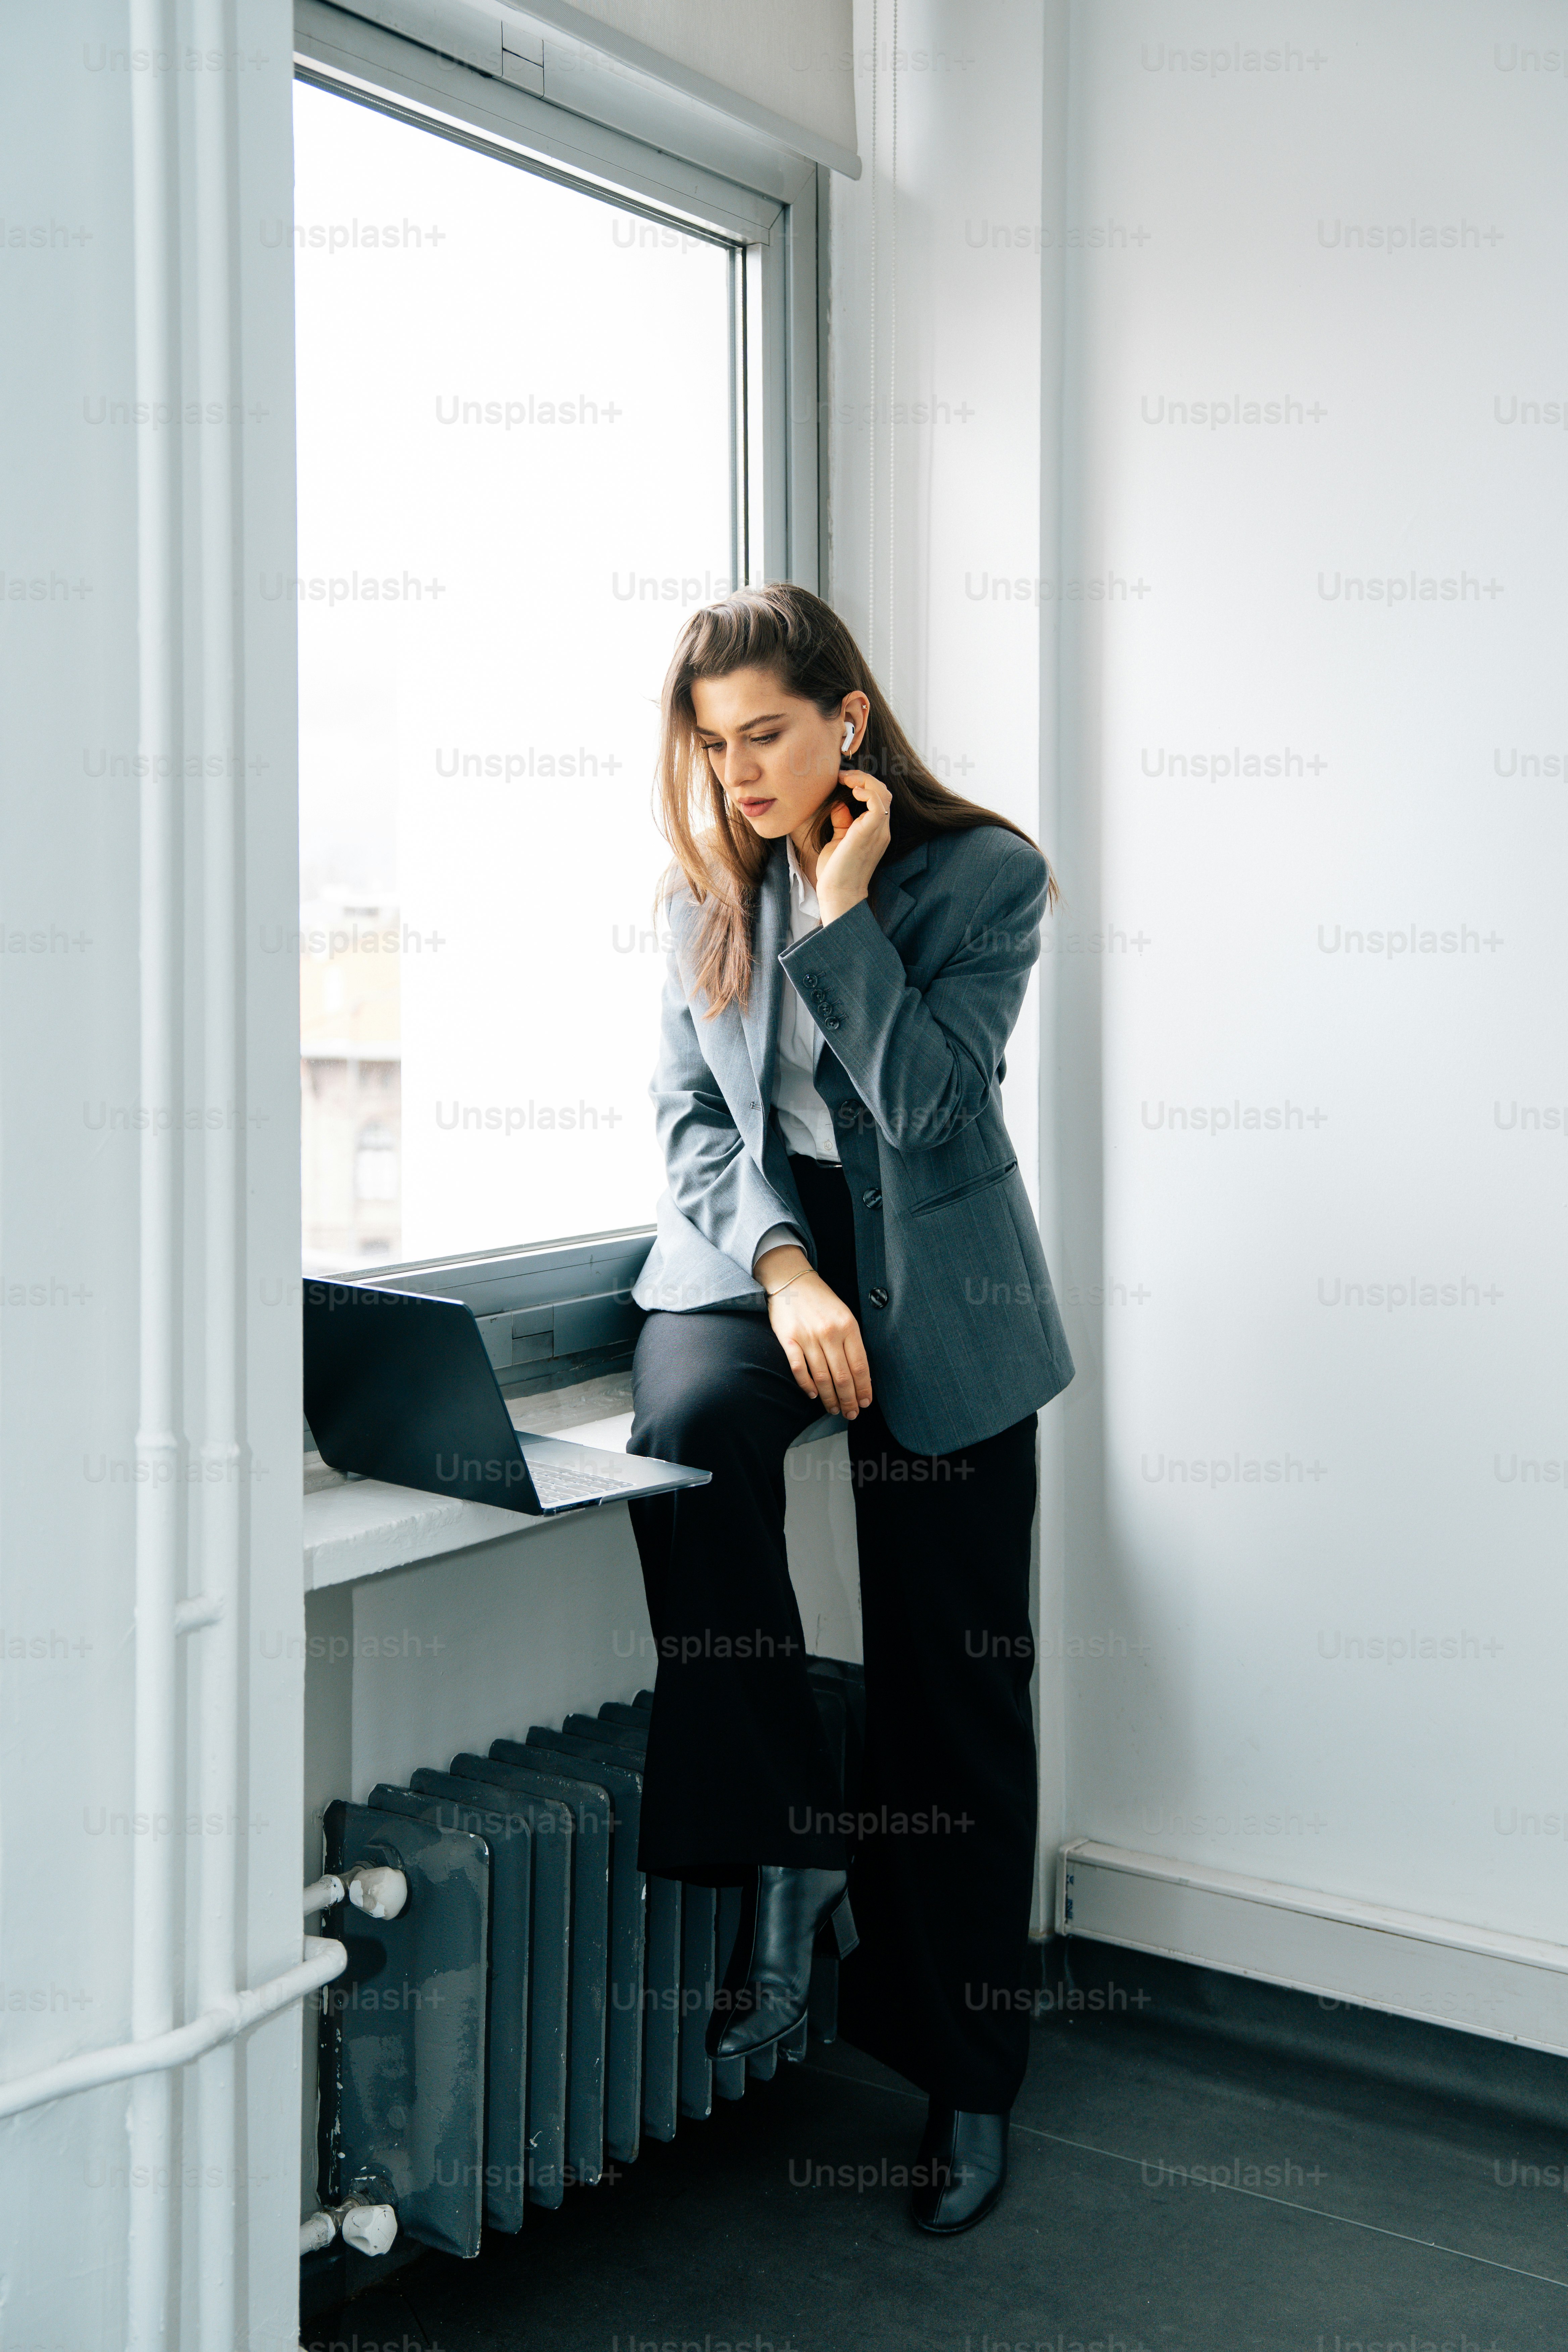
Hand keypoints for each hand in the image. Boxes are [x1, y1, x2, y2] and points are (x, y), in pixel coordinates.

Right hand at [756, 1248, 872, 1418]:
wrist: (791, 1280)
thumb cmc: (821, 1300)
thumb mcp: (844, 1315)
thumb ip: (852, 1341)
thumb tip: (859, 1374)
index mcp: (848, 1326)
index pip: (859, 1366)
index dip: (863, 1388)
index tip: (865, 1402)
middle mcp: (829, 1333)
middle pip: (842, 1376)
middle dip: (848, 1399)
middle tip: (851, 1413)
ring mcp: (808, 1337)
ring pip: (822, 1377)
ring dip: (830, 1398)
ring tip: (834, 1409)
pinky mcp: (788, 1339)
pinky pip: (799, 1369)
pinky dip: (807, 1385)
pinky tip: (813, 1395)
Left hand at [815, 773, 892, 924]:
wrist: (838, 893)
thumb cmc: (835, 872)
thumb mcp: (838, 840)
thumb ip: (842, 822)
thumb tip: (839, 804)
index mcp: (875, 831)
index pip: (879, 799)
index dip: (863, 784)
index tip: (842, 780)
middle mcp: (881, 830)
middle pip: (884, 792)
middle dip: (864, 778)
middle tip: (843, 776)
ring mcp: (878, 831)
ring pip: (883, 793)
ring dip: (864, 781)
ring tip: (847, 780)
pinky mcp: (870, 832)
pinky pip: (878, 804)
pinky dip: (867, 791)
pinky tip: (852, 791)